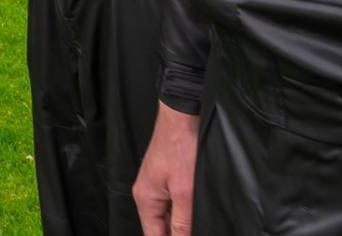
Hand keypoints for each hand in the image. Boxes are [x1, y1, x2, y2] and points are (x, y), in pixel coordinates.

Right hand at [133, 102, 199, 235]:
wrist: (182, 116)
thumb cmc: (180, 146)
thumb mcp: (184, 191)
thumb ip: (182, 222)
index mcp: (145, 199)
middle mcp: (147, 194)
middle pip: (160, 227)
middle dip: (176, 234)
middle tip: (194, 229)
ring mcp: (157, 186)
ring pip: (168, 217)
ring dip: (181, 225)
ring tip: (196, 223)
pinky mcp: (168, 179)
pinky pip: (173, 204)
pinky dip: (184, 213)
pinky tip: (196, 214)